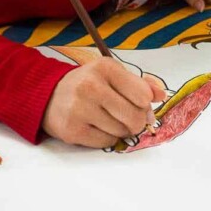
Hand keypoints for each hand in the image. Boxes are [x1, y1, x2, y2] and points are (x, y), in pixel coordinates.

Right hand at [42, 58, 165, 147]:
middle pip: (134, 116)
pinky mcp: (72, 130)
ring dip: (121, 130)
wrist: (48, 96)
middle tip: (129, 118)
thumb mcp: (112, 75)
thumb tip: (161, 95)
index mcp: (105, 68)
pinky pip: (107, 142)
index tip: (139, 104)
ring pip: (122, 131)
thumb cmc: (88, 84)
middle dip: (137, 121)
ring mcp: (79, 109)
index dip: (145, 104)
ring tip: (108, 120)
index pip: (143, 95)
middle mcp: (90, 86)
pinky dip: (107, 138)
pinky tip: (96, 127)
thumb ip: (140, 84)